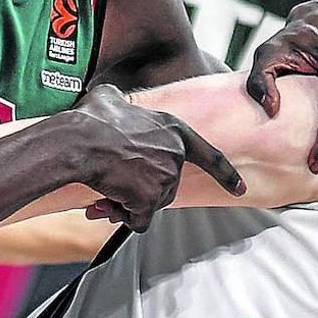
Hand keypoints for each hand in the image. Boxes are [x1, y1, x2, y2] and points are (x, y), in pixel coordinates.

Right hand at [69, 84, 243, 231]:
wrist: (77, 142)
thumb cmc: (88, 120)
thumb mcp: (109, 98)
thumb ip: (122, 102)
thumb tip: (113, 100)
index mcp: (173, 129)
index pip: (209, 155)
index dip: (225, 174)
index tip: (240, 189)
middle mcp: (175, 154)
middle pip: (167, 185)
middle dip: (141, 189)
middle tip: (115, 181)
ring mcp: (166, 178)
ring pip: (151, 204)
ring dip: (129, 202)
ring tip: (107, 186)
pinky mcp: (151, 199)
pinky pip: (139, 220)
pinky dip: (123, 215)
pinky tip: (106, 200)